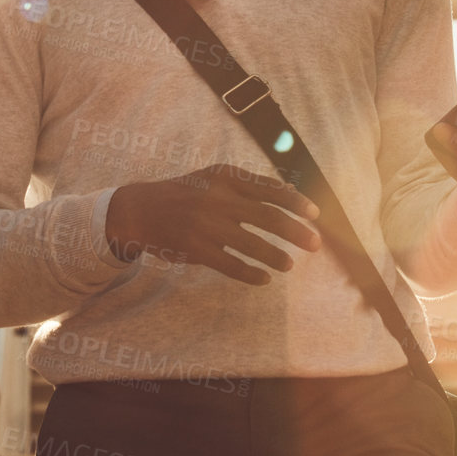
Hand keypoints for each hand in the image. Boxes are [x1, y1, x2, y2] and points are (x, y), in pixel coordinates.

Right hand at [105, 163, 320, 284]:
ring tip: (289, 264)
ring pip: (252, 244)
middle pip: (268, 217)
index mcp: (226, 177)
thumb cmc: (185, 193)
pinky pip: (231, 265)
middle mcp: (218, 198)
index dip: (296, 203)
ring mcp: (206, 225)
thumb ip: (249, 185)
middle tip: (315, 244)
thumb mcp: (215, 178)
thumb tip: (292, 195)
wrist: (140, 210)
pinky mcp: (196, 249)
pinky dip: (251, 274)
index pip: (270, 189)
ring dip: (276, 256)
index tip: (316, 214)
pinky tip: (264, 278)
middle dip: (296, 232)